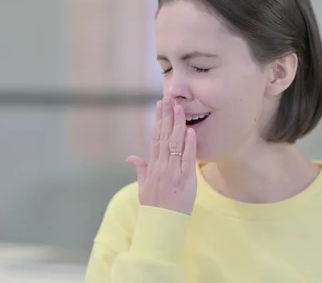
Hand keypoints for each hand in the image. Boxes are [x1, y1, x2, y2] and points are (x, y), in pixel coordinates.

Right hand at [126, 97, 196, 214]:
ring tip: (179, 108)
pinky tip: (190, 131)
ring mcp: (173, 172)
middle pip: (164, 136)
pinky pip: (188, 159)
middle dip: (166, 116)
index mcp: (153, 166)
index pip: (155, 137)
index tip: (159, 105)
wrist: (163, 223)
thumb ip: (140, 169)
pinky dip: (189, 145)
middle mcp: (162, 166)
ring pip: (175, 144)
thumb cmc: (154, 206)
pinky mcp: (186, 179)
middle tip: (168, 98)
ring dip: (177, 125)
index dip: (158, 120)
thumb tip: (131, 157)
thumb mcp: (143, 187)